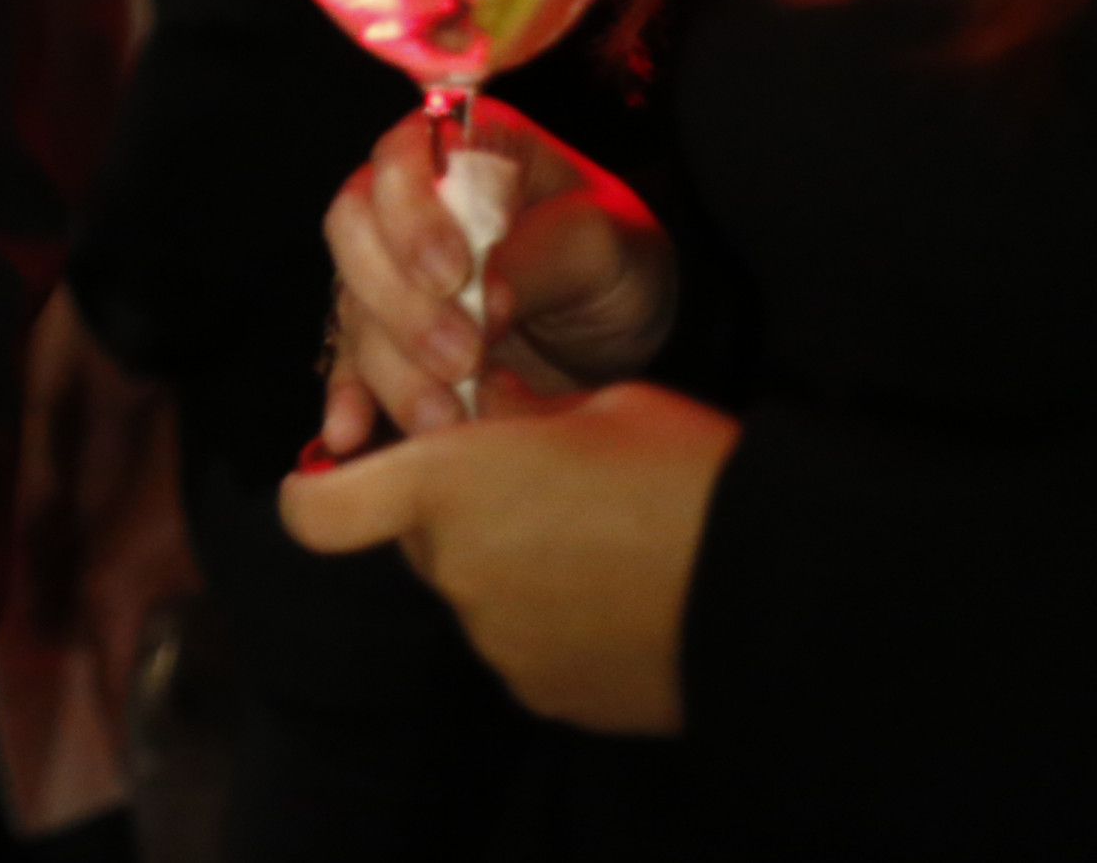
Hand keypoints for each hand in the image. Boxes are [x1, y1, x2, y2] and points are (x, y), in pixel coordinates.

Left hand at [281, 380, 734, 734]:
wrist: (777, 585)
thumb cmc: (685, 474)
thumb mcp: (599, 406)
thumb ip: (519, 413)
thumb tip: (490, 404)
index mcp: (447, 486)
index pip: (318, 511)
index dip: (318, 496)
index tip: (338, 479)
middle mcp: (456, 571)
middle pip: (420, 543)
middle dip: (458, 517)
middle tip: (540, 494)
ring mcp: (499, 642)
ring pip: (476, 595)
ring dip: (512, 569)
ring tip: (600, 546)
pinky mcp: (545, 692)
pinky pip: (524, 648)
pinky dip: (552, 624)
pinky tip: (619, 599)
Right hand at [318, 96, 675, 453]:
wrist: (618, 328)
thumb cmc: (616, 259)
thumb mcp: (602, 244)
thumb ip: (539, 257)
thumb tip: (481, 298)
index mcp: (460, 148)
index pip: (399, 158)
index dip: (410, 215)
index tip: (452, 276)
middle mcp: (407, 202)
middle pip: (354, 232)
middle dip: (399, 302)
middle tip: (461, 358)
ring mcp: (389, 271)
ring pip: (353, 306)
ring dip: (390, 366)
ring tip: (446, 419)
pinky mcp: (384, 336)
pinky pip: (348, 363)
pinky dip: (350, 399)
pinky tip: (353, 433)